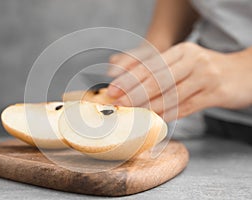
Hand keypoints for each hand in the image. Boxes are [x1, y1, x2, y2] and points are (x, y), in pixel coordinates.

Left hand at [107, 42, 251, 121]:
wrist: (243, 73)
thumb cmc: (206, 70)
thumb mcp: (184, 63)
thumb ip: (162, 73)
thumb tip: (130, 88)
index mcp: (181, 51)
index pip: (150, 66)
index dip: (129, 79)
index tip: (112, 89)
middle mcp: (193, 60)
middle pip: (157, 79)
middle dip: (134, 92)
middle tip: (117, 103)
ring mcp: (205, 76)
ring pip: (171, 94)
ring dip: (149, 106)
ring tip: (132, 113)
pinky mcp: (216, 93)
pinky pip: (187, 106)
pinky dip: (170, 114)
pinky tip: (156, 119)